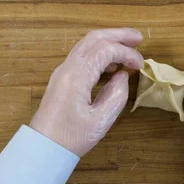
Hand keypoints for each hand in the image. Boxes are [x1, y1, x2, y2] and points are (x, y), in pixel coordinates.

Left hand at [30, 28, 143, 156]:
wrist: (42, 148)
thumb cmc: (71, 138)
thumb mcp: (101, 121)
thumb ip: (117, 95)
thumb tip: (123, 76)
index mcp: (76, 76)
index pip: (105, 50)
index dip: (126, 53)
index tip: (141, 65)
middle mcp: (67, 68)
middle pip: (94, 38)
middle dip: (118, 35)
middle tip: (139, 38)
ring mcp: (63, 71)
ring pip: (87, 44)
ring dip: (109, 42)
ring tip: (129, 48)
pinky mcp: (62, 78)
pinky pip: (83, 56)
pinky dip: (100, 53)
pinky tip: (112, 65)